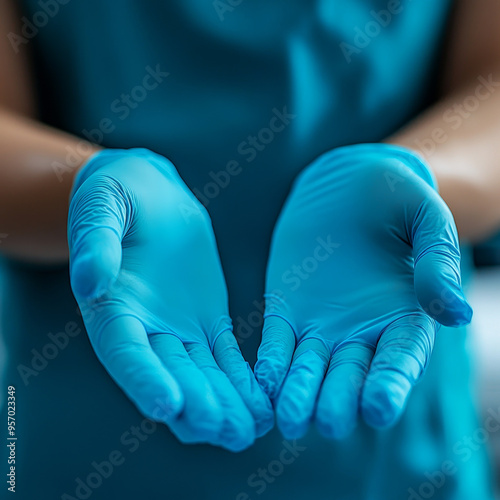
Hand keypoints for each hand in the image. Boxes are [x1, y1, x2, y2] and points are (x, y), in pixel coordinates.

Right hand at [68, 148, 272, 451]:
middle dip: (198, 404)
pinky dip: (243, 381)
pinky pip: (226, 358)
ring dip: (225, 404)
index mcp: (111, 308)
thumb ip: (96, 242)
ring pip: (202, 376)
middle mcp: (143, 330)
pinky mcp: (207, 322)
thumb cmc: (117, 196)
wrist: (151, 196)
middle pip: (170, 375)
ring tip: (253, 429)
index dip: (144, 379)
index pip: (125, 352)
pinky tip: (263, 401)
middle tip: (227, 429)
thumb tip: (90, 281)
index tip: (169, 405)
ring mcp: (178, 330)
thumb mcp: (103, 208)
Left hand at [255, 144, 471, 439]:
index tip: (380, 408)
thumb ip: (437, 263)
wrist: (347, 182)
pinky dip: (270, 365)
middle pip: (350, 375)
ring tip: (291, 421)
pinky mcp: (286, 310)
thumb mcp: (426, 221)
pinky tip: (262, 384)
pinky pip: (276, 343)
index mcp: (403, 318)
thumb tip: (456, 314)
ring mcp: (321, 325)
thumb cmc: (396, 197)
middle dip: (339, 399)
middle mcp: (361, 332)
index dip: (391, 384)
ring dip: (299, 394)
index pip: (399, 359)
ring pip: (309, 369)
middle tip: (329, 421)